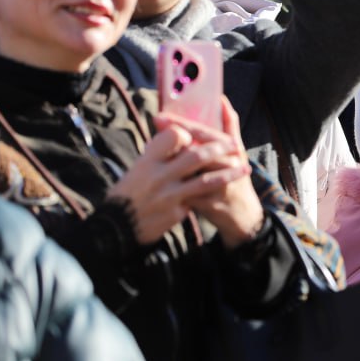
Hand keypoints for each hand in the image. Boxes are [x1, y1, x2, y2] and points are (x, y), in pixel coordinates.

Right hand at [106, 119, 241, 244]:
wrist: (115, 227)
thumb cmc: (128, 193)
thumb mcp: (138, 168)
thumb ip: (159, 155)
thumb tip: (182, 135)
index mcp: (147, 160)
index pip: (175, 136)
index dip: (189, 132)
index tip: (198, 135)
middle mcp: (158, 175)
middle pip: (196, 156)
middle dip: (220, 149)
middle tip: (235, 145)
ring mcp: (168, 195)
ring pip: (206, 180)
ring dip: (229, 173)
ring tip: (244, 167)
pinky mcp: (175, 213)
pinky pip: (199, 200)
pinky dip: (213, 194)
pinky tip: (226, 191)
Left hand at [161, 98, 262, 248]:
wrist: (243, 215)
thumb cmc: (235, 179)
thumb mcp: (237, 152)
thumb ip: (229, 126)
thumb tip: (222, 100)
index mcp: (234, 151)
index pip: (206, 133)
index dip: (183, 123)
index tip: (160, 116)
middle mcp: (229, 166)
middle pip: (197, 148)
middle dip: (174, 136)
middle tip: (154, 125)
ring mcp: (221, 186)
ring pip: (193, 171)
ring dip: (171, 160)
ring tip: (150, 150)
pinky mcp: (212, 204)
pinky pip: (189, 193)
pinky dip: (173, 185)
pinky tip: (159, 176)